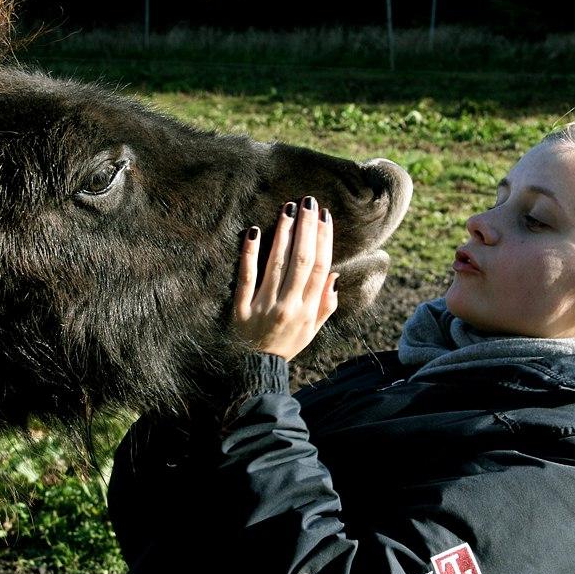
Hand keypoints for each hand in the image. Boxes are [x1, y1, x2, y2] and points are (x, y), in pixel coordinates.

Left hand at [233, 196, 338, 360]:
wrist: (255, 371)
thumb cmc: (286, 346)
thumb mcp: (312, 330)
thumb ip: (325, 304)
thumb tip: (333, 275)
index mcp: (308, 310)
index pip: (320, 267)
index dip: (324, 240)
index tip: (324, 216)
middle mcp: (289, 306)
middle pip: (301, 260)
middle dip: (306, 228)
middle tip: (308, 202)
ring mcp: (265, 306)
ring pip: (277, 264)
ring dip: (283, 234)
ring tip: (288, 209)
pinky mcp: (241, 309)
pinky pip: (246, 277)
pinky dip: (249, 254)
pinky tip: (252, 231)